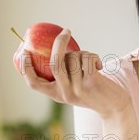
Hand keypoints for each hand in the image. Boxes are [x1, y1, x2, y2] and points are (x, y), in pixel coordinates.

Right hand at [13, 29, 131, 118]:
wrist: (114, 108)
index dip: (25, 67)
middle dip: (59, 43)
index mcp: (56, 94)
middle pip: (55, 63)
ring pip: (74, 57)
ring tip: (91, 63)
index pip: (34, 83)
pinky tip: (99, 66)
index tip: (24, 52)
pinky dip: (94, 56)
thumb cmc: (93, 92)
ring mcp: (77, 88)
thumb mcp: (74, 88)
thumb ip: (64, 75)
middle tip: (66, 31)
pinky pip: (87, 58)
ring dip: (84, 54)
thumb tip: (57, 47)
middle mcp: (64, 93)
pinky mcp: (91, 83)